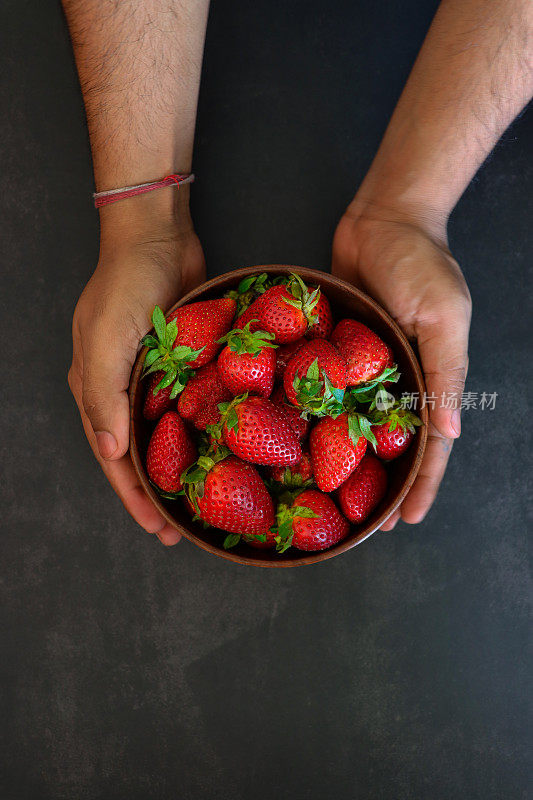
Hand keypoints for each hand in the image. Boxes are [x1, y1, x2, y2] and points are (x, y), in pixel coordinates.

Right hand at [68, 196, 204, 544]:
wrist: (155, 235)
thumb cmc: (125, 285)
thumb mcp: (106, 341)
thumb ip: (104, 397)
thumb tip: (112, 452)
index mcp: (96, 389)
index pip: (114, 458)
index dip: (134, 497)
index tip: (158, 530)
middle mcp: (122, 389)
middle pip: (139, 453)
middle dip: (158, 493)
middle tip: (183, 529)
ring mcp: (152, 376)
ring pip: (166, 434)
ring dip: (182, 467)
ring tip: (205, 500)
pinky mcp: (181, 361)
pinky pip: (188, 405)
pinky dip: (200, 429)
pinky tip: (222, 447)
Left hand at [332, 200, 470, 529]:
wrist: (384, 215)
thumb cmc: (420, 262)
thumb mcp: (444, 316)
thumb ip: (446, 370)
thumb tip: (449, 430)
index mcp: (430, 376)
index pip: (430, 444)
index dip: (420, 484)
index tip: (405, 521)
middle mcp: (397, 379)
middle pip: (390, 444)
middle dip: (380, 483)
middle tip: (361, 521)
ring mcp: (364, 366)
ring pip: (355, 422)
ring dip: (345, 457)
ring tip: (325, 492)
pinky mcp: (335, 347)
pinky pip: (325, 387)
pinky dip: (316, 412)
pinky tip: (295, 436)